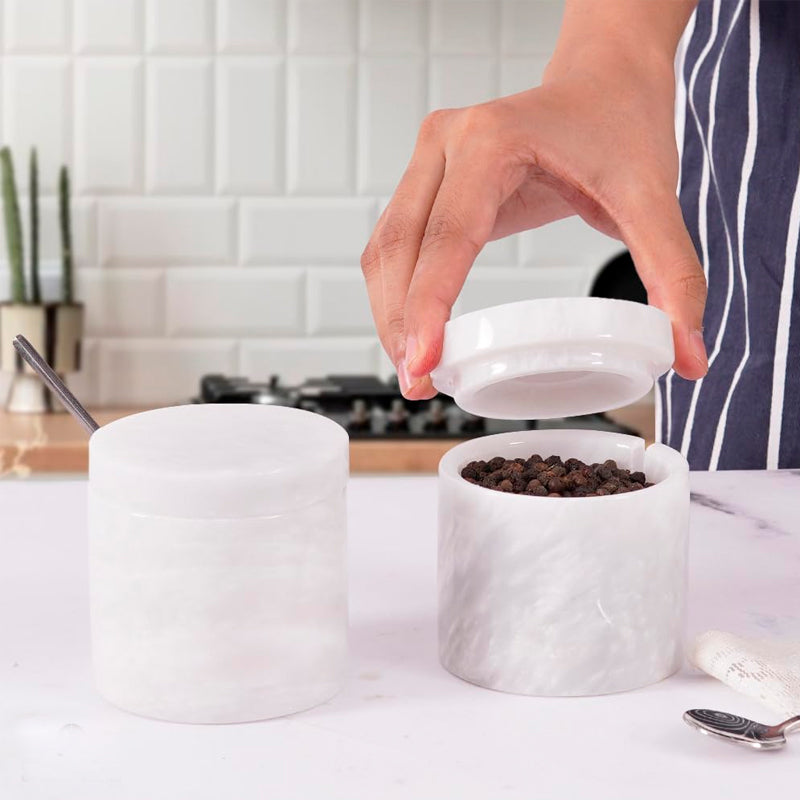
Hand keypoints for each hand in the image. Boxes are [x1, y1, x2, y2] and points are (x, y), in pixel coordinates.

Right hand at [360, 46, 707, 399]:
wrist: (603, 78)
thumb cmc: (620, 125)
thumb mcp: (652, 198)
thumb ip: (673, 277)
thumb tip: (687, 357)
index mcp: (490, 142)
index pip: (445, 238)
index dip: (427, 307)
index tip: (423, 363)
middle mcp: (445, 143)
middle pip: (399, 248)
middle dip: (400, 323)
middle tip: (418, 383)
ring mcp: (429, 157)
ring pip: (384, 248)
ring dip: (390, 312)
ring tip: (412, 369)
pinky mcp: (428, 178)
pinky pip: (395, 242)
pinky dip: (397, 291)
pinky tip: (413, 330)